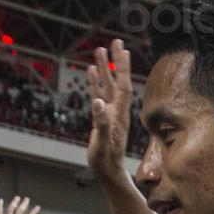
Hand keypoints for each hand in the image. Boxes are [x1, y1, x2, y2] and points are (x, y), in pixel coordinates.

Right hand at [85, 39, 132, 182]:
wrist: (107, 171)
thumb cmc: (105, 159)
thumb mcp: (102, 142)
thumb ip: (100, 123)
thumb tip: (97, 102)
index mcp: (119, 112)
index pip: (123, 84)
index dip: (122, 66)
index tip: (122, 48)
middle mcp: (116, 109)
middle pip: (117, 80)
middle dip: (115, 61)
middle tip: (113, 42)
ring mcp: (108, 112)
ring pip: (106, 85)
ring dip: (104, 68)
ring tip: (99, 50)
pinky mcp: (100, 116)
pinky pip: (97, 94)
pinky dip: (94, 81)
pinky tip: (90, 71)